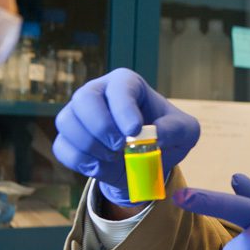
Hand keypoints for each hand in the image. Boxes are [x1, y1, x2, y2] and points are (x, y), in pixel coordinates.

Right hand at [52, 69, 199, 206]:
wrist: (147, 161)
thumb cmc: (167, 136)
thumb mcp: (186, 132)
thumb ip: (176, 129)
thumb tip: (156, 135)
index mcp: (126, 84)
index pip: (119, 86)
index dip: (123, 108)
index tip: (134, 130)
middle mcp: (97, 93)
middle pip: (84, 98)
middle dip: (101, 126)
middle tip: (119, 145)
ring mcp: (78, 114)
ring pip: (67, 123)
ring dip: (91, 146)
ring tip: (114, 156)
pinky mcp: (68, 138)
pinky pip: (63, 148)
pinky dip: (82, 161)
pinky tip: (101, 166)